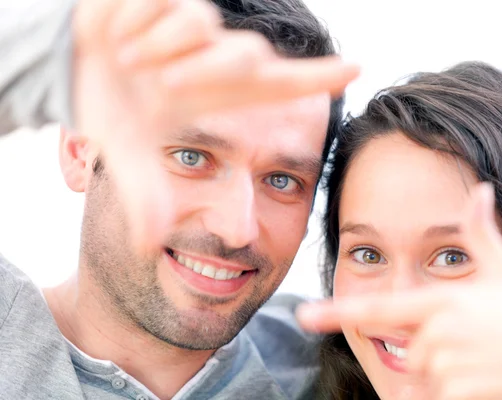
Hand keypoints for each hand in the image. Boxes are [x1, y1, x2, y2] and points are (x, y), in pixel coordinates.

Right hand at [71, 0, 359, 252]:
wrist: (72, 68)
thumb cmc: (115, 110)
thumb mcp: (129, 156)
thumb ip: (145, 196)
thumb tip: (150, 248)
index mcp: (220, 94)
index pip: (282, 83)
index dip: (317, 78)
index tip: (357, 69)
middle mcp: (215, 55)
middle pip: (246, 53)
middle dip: (203, 71)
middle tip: (161, 89)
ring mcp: (194, 23)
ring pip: (199, 22)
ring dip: (158, 48)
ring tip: (128, 60)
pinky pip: (163, 0)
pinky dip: (134, 21)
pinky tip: (118, 36)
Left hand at [298, 184, 501, 399]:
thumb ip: (482, 235)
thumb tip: (482, 191)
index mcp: (441, 301)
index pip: (378, 308)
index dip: (337, 312)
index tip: (303, 314)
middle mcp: (439, 329)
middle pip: (409, 353)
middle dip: (432, 356)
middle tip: (474, 348)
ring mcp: (451, 363)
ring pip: (425, 381)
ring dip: (447, 378)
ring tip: (483, 364)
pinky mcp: (463, 393)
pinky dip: (459, 396)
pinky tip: (488, 382)